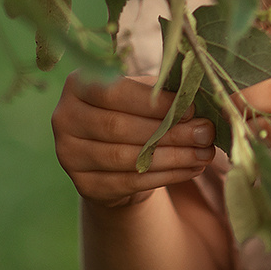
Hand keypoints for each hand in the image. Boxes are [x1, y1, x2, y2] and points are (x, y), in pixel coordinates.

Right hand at [52, 70, 216, 208]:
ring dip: (172, 157)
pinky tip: (191, 169)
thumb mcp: (145, 92)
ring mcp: (69, 154)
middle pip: (119, 128)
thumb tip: (199, 97)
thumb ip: (165, 91)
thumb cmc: (134, 111)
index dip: (154, 103)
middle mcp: (64, 118)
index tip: (191, 108)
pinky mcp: (83, 185)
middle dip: (169, 132)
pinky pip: (129, 182)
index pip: (113, 93)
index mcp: (78, 84)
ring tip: (204, 153)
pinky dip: (165, 176)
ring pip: (126, 158)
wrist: (113, 154)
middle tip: (205, 133)